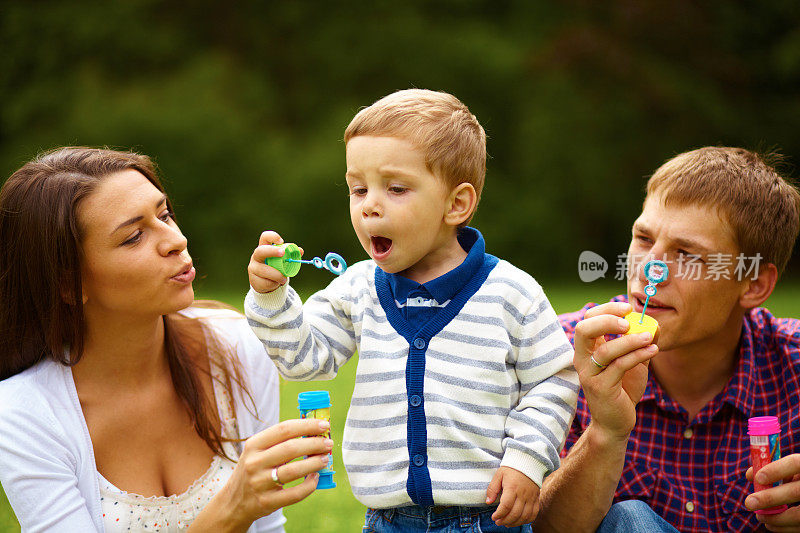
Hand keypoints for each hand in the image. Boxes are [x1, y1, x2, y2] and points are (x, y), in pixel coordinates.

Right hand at [216, 418, 332, 527]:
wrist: (233, 502)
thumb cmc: (254, 470)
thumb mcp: (257, 452)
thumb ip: (280, 442)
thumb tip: (313, 432)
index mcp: (253, 445)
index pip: (284, 429)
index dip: (306, 425)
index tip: (324, 425)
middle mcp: (254, 462)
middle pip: (291, 448)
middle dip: (314, 444)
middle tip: (328, 443)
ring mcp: (259, 483)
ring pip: (294, 470)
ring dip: (314, 463)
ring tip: (325, 459)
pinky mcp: (266, 502)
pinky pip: (294, 493)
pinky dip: (309, 485)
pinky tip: (315, 478)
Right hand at [248, 231, 302, 292]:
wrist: (267, 283)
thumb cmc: (276, 267)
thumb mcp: (283, 260)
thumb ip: (291, 255)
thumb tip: (300, 251)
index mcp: (264, 248)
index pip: (265, 237)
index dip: (272, 237)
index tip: (281, 241)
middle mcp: (257, 256)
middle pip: (260, 251)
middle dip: (272, 251)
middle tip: (283, 253)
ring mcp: (253, 268)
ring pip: (264, 270)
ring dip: (277, 275)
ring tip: (284, 279)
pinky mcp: (254, 280)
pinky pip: (265, 282)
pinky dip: (273, 284)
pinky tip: (275, 283)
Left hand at [485, 466, 539, 526]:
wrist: (529, 462)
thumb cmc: (512, 468)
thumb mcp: (499, 475)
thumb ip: (492, 488)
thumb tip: (488, 502)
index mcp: (512, 488)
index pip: (506, 506)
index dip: (499, 514)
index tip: (493, 517)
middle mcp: (523, 494)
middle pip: (515, 514)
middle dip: (505, 521)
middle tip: (498, 522)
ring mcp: (531, 498)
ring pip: (525, 516)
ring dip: (515, 523)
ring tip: (506, 523)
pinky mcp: (536, 499)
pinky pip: (534, 514)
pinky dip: (526, 520)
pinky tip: (518, 521)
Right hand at [573, 302, 658, 439]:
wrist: (616, 422)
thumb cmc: (622, 390)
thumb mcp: (632, 362)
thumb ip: (639, 343)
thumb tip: (655, 324)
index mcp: (587, 349)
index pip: (588, 319)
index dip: (606, 310)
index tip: (628, 308)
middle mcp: (583, 359)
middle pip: (584, 329)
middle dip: (607, 320)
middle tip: (629, 321)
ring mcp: (589, 374)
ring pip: (605, 349)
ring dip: (630, 340)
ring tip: (649, 337)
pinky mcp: (600, 387)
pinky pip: (619, 366)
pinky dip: (637, 355)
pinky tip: (653, 350)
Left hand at [745, 454, 799, 530]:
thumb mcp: (795, 469)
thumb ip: (775, 469)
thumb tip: (750, 476)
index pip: (796, 463)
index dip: (777, 470)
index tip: (758, 478)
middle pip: (796, 491)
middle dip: (770, 498)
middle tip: (749, 502)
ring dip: (776, 518)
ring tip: (759, 516)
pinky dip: (784, 527)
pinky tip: (770, 525)